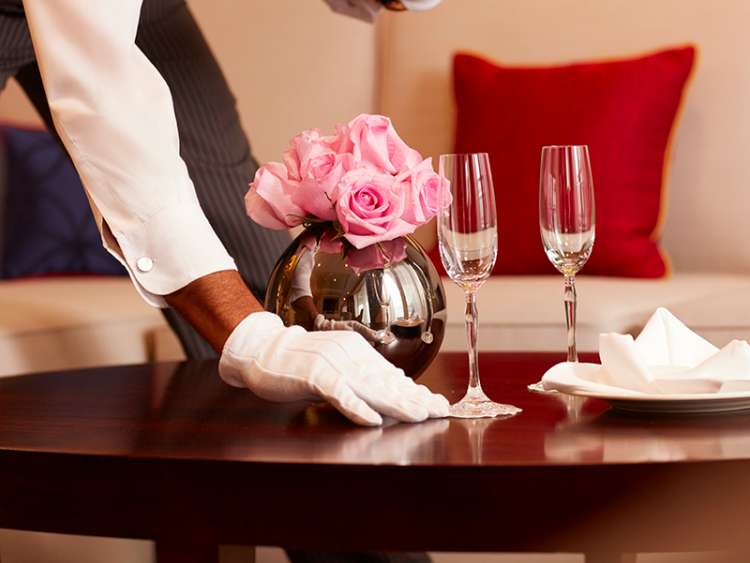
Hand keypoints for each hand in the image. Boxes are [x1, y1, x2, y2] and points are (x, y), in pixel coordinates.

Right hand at [219, 312, 448, 425]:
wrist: (262, 348)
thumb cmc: (300, 359)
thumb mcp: (338, 362)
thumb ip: (364, 373)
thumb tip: (397, 383)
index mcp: (358, 351)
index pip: (392, 375)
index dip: (417, 391)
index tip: (439, 404)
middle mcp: (350, 355)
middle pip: (387, 381)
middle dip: (416, 398)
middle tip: (440, 411)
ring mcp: (332, 363)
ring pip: (370, 387)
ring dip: (396, 403)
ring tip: (418, 415)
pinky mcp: (313, 375)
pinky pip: (339, 393)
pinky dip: (356, 407)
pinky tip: (372, 419)